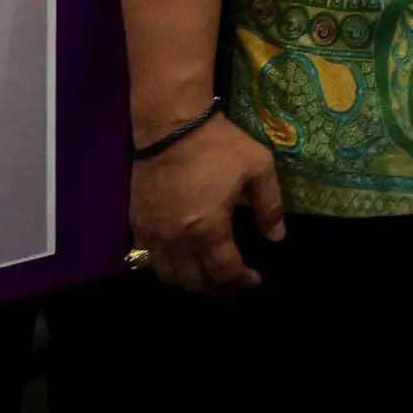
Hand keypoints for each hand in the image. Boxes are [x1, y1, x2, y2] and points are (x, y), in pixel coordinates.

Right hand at [128, 113, 282, 296]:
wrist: (171, 125)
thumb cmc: (218, 145)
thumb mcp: (259, 168)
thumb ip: (270, 206)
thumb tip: (276, 237)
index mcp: (209, 228)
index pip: (226, 272)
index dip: (243, 281)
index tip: (255, 280)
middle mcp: (177, 239)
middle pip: (195, 282)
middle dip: (217, 288)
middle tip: (232, 281)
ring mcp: (153, 232)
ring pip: (167, 275)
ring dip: (189, 280)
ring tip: (206, 273)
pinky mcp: (136, 221)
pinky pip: (147, 256)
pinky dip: (165, 263)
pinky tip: (180, 254)